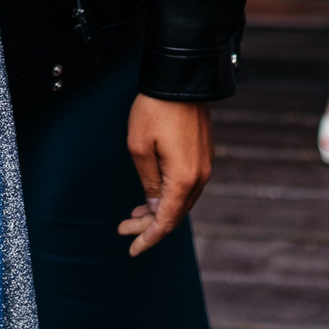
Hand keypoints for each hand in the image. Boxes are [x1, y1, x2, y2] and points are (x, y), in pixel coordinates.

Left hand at [117, 97, 212, 256]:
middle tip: (123, 230)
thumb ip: (149, 182)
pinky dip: (169, 195)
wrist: (179, 78)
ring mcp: (204, 164)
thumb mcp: (139, 148)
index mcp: (183, 178)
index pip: (167, 220)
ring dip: (159, 210)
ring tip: (134, 215)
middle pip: (176, 213)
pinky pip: (187, 185)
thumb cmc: (154, 110)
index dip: (149, 238)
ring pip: (182, 200)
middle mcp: (200, 175)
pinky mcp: (203, 153)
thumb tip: (156, 207)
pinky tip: (152, 195)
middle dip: (149, 226)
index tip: (132, 250)